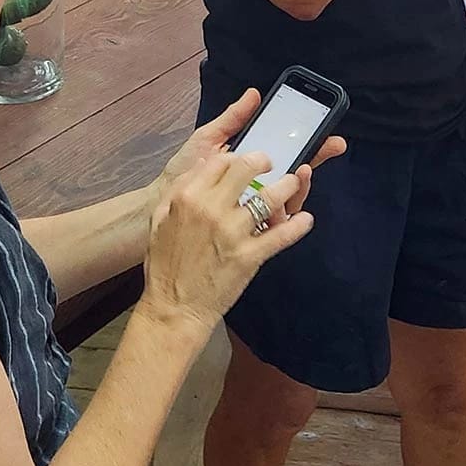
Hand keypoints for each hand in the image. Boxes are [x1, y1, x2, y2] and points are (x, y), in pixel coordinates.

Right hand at [139, 137, 324, 332]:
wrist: (173, 307)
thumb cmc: (164, 265)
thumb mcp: (160, 219)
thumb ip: (179, 190)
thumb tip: (202, 166)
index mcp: (188, 197)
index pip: (220, 161)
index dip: (236, 157)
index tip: (244, 162)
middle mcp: (211, 208)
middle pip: (247, 168)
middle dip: (264, 162)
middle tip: (270, 165)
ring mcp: (233, 232)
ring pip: (270, 198)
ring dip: (287, 187)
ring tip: (294, 183)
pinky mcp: (249, 255)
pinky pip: (281, 234)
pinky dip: (298, 225)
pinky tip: (305, 220)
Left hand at [159, 95, 345, 212]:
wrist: (157, 207)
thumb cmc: (181, 173)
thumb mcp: (206, 142)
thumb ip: (231, 120)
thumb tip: (254, 94)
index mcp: (251, 165)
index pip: (290, 154)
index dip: (313, 145)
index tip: (330, 137)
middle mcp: (258, 186)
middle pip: (296, 177)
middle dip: (311, 166)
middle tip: (308, 162)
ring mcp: (255, 209)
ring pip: (290, 200)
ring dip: (298, 189)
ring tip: (295, 176)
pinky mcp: (248, 231)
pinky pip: (274, 226)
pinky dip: (283, 217)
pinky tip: (282, 211)